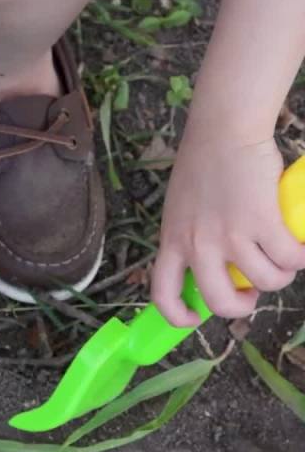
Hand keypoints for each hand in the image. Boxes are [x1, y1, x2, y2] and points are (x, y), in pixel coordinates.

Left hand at [151, 135, 304, 324]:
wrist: (224, 132)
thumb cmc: (205, 165)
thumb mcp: (181, 210)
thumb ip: (190, 236)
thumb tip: (212, 263)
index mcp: (172, 242)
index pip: (162, 292)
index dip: (176, 315)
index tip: (194, 319)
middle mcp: (197, 244)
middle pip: (218, 300)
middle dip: (241, 305)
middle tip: (252, 291)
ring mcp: (229, 235)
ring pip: (265, 281)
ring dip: (281, 275)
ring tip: (282, 258)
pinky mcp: (262, 222)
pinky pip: (291, 258)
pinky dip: (302, 257)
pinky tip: (303, 248)